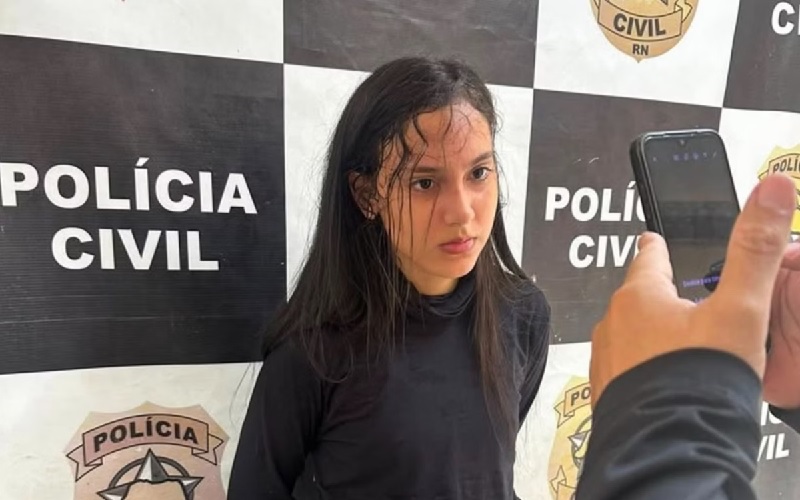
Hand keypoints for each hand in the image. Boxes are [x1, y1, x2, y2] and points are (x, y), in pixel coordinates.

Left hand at [589, 174, 796, 406]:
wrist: (666, 449)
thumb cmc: (696, 381)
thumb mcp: (740, 309)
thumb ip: (755, 250)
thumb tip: (773, 190)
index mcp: (640, 296)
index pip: (648, 256)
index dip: (658, 246)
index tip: (654, 239)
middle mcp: (614, 324)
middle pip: (638, 297)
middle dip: (659, 295)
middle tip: (682, 297)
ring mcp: (607, 359)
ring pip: (630, 334)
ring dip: (651, 333)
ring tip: (678, 343)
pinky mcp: (608, 392)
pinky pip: (627, 367)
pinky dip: (645, 365)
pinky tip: (664, 377)